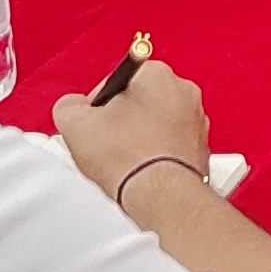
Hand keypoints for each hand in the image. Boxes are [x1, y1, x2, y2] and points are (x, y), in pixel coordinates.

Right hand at [53, 59, 213, 215]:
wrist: (161, 197)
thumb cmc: (128, 158)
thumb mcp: (75, 124)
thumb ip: (68, 106)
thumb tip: (72, 107)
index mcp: (156, 74)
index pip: (118, 77)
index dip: (98, 103)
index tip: (93, 121)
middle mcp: (184, 92)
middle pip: (140, 100)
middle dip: (121, 120)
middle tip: (105, 142)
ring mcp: (196, 122)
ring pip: (156, 124)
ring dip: (139, 139)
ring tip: (123, 160)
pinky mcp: (201, 150)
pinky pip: (170, 147)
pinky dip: (156, 156)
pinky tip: (141, 171)